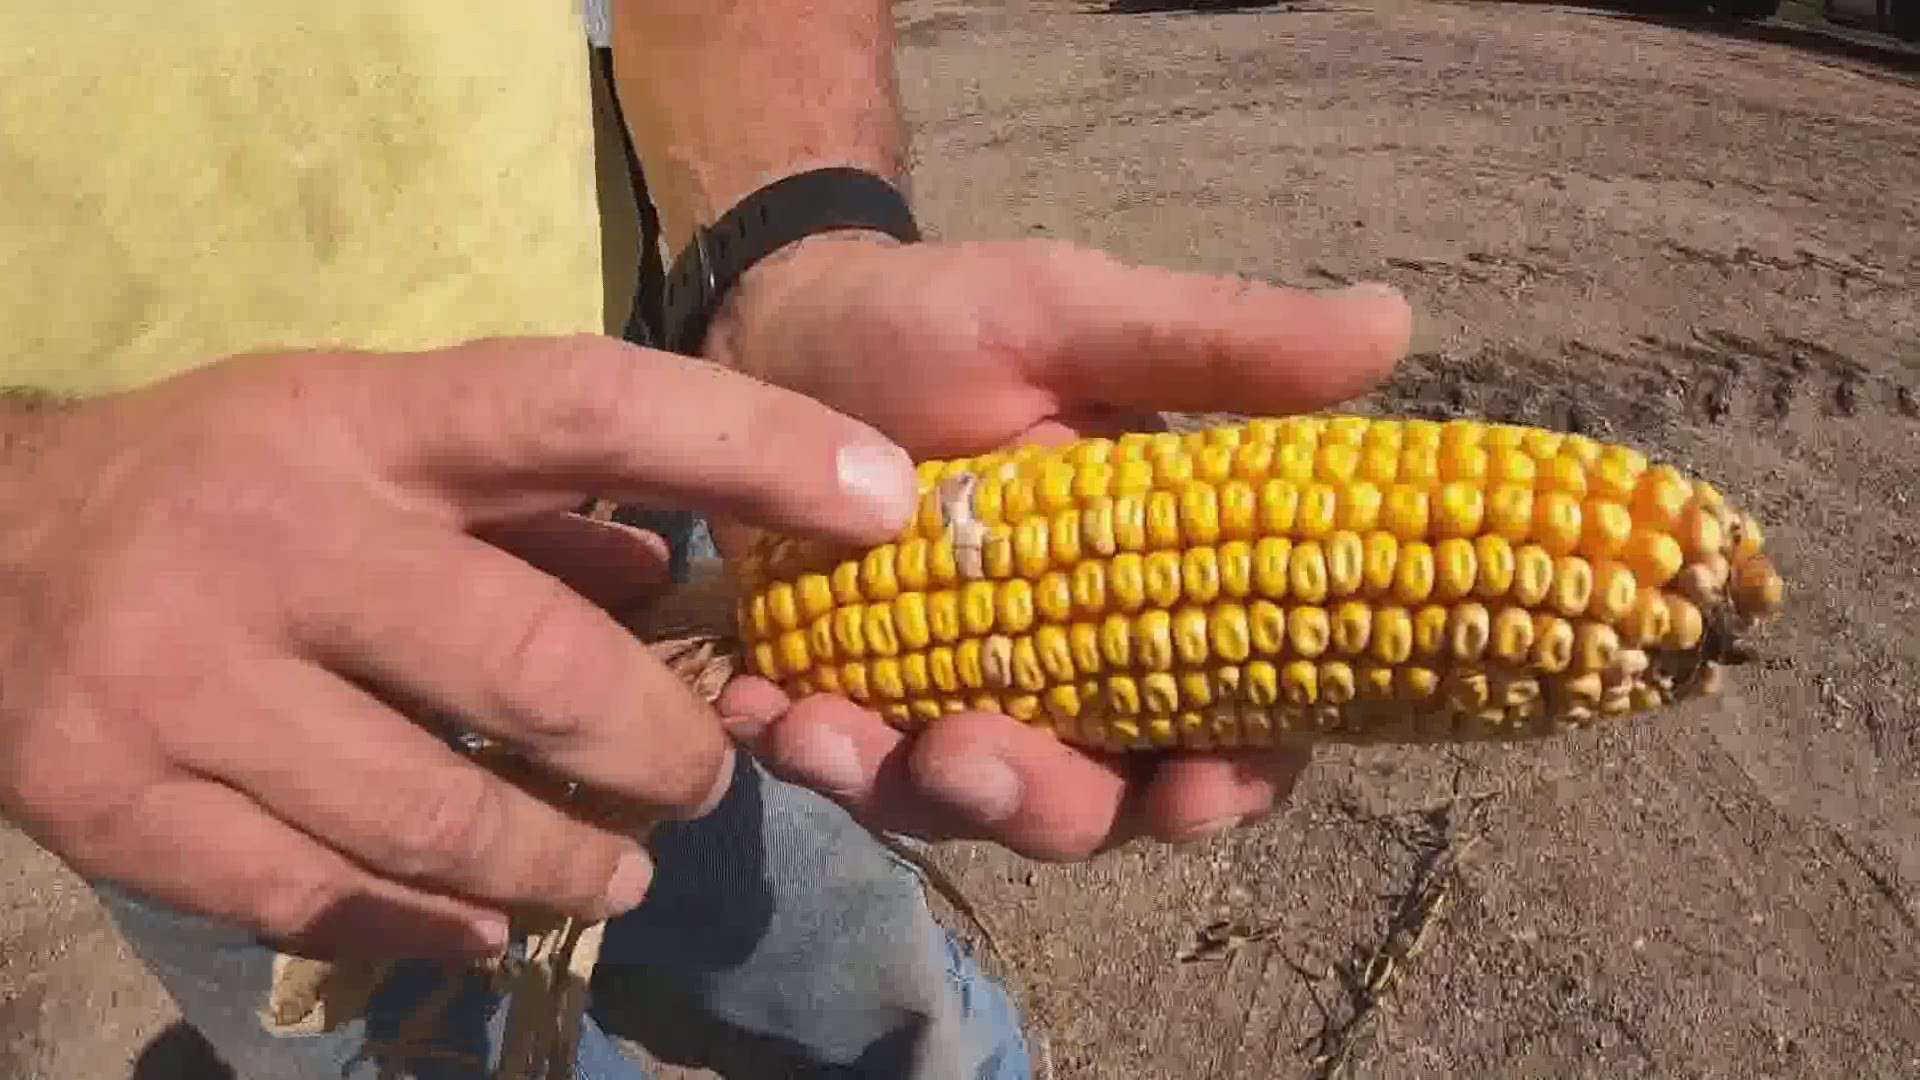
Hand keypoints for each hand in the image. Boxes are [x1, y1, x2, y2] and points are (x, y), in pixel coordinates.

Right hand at [0, 336, 917, 959]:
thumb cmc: (223, 482)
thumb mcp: (370, 435)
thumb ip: (530, 498)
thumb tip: (678, 573)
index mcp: (359, 422)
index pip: (585, 408)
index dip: (748, 442)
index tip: (881, 497)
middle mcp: (274, 540)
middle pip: (533, 664)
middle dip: (657, 747)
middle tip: (703, 779)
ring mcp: (184, 682)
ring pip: (437, 816)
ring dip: (566, 858)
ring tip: (620, 862)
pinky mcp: (118, 803)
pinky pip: (323, 899)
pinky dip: (433, 921)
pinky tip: (486, 918)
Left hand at [701, 233, 1412, 859]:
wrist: (785, 327)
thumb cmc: (948, 321)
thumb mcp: (1073, 316)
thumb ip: (1211, 345)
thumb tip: (1393, 324)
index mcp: (1158, 601)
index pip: (1233, 730)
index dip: (1227, 779)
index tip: (1192, 783)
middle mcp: (1069, 676)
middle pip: (1094, 804)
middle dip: (1039, 803)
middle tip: (967, 755)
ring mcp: (956, 696)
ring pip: (964, 806)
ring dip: (906, 791)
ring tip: (826, 731)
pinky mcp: (852, 698)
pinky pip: (843, 763)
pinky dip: (808, 750)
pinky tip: (762, 710)